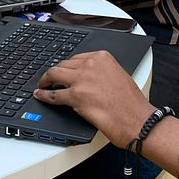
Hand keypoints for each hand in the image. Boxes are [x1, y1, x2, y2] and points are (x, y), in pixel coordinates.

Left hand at [33, 50, 153, 148]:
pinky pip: (53, 94)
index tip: (63, 70)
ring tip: (42, 85)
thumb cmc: (132, 104)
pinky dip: (44, 95)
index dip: (67, 66)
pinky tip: (40, 96)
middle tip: (49, 79)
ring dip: (45, 80)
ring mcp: (82, 79)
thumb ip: (102, 73)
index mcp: (102, 58)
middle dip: (55, 72)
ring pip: (54, 74)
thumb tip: (88, 79)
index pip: (77, 58)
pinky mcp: (75, 96)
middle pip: (64, 64)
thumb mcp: (119, 76)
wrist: (137, 120)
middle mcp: (91, 65)